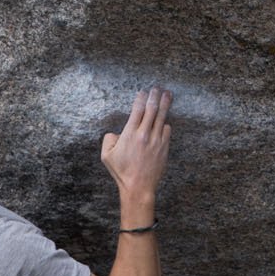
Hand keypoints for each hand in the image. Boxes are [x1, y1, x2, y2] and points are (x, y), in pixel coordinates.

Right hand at [101, 86, 171, 204]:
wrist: (139, 187)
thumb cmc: (121, 172)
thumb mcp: (106, 155)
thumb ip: (109, 139)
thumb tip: (117, 133)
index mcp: (130, 134)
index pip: (137, 110)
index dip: (140, 98)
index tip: (142, 91)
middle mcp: (144, 134)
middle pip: (152, 109)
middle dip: (155, 96)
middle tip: (157, 88)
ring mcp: (156, 141)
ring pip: (162, 117)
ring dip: (165, 104)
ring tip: (168, 94)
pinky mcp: (164, 148)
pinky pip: (166, 130)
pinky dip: (165, 124)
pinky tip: (164, 121)